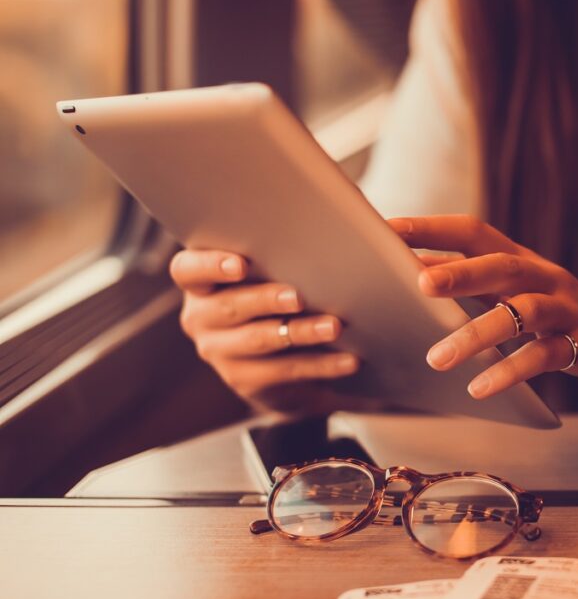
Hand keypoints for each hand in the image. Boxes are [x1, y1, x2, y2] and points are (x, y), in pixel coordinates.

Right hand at [169, 249, 359, 412]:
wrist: (283, 358)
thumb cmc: (284, 294)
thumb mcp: (285, 267)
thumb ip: (303, 241)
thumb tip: (369, 216)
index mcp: (202, 280)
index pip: (187, 269)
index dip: (209, 266)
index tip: (240, 264)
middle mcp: (200, 316)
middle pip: (227, 307)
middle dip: (265, 300)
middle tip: (298, 296)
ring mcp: (219, 352)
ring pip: (259, 341)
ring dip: (300, 332)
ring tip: (335, 326)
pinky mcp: (244, 381)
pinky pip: (284, 373)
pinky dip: (320, 365)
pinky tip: (349, 359)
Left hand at [390, 215, 577, 402]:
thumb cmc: (559, 319)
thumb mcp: (517, 296)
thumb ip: (475, 287)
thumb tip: (413, 279)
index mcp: (521, 261)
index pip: (474, 232)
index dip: (433, 228)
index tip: (388, 229)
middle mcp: (543, 277)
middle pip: (502, 264)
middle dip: (460, 271)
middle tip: (418, 283)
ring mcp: (566, 310)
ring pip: (523, 312)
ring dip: (478, 333)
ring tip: (438, 358)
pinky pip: (545, 356)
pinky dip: (510, 372)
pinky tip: (480, 387)